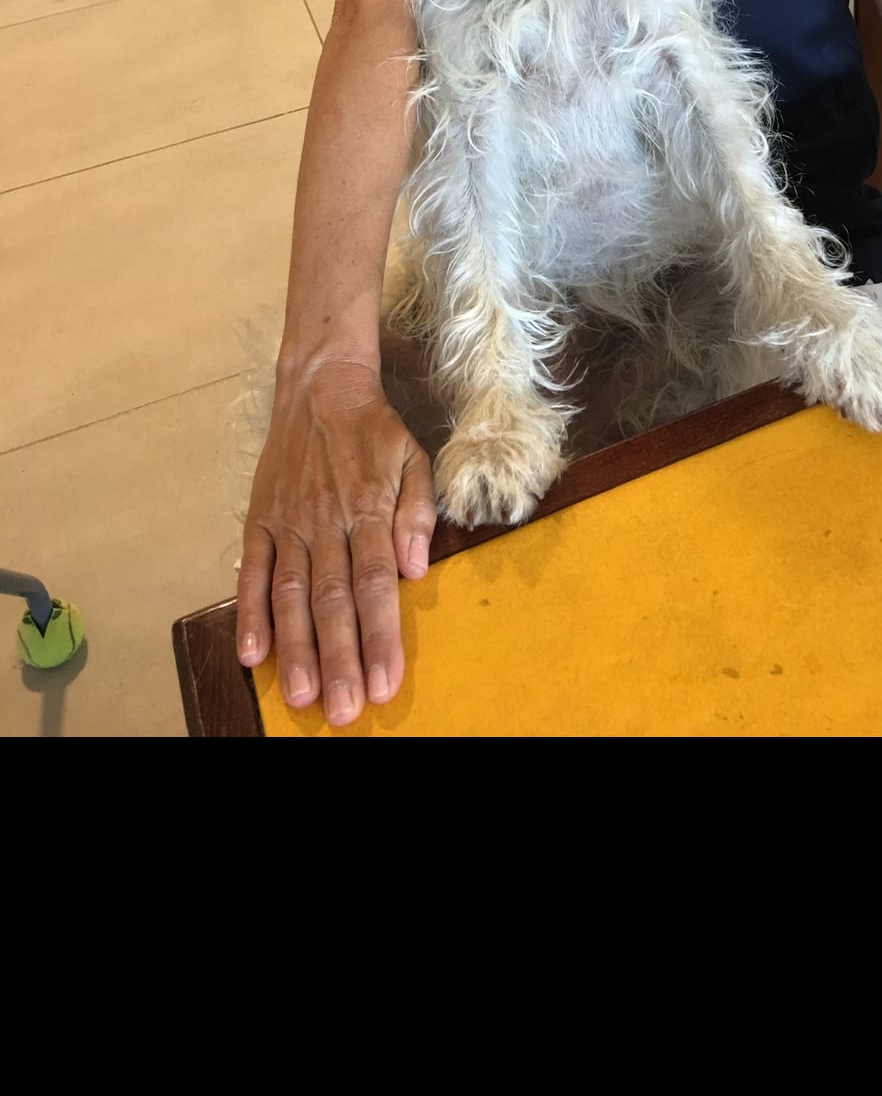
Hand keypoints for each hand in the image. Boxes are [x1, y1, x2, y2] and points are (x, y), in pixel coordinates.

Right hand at [236, 358, 436, 723]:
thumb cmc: (373, 431)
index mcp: (368, 509)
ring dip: (296, 648)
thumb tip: (415, 567)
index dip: (380, 636)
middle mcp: (326, 521)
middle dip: (340, 659)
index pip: (375, 583)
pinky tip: (252, 652)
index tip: (386, 683)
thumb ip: (417, 511)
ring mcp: (289, 523)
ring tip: (303, 695)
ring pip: (291, 594)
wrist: (320, 385)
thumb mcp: (413, 458)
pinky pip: (254, 571)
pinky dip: (251, 612)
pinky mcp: (260, 520)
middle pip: (333, 600)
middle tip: (345, 710)